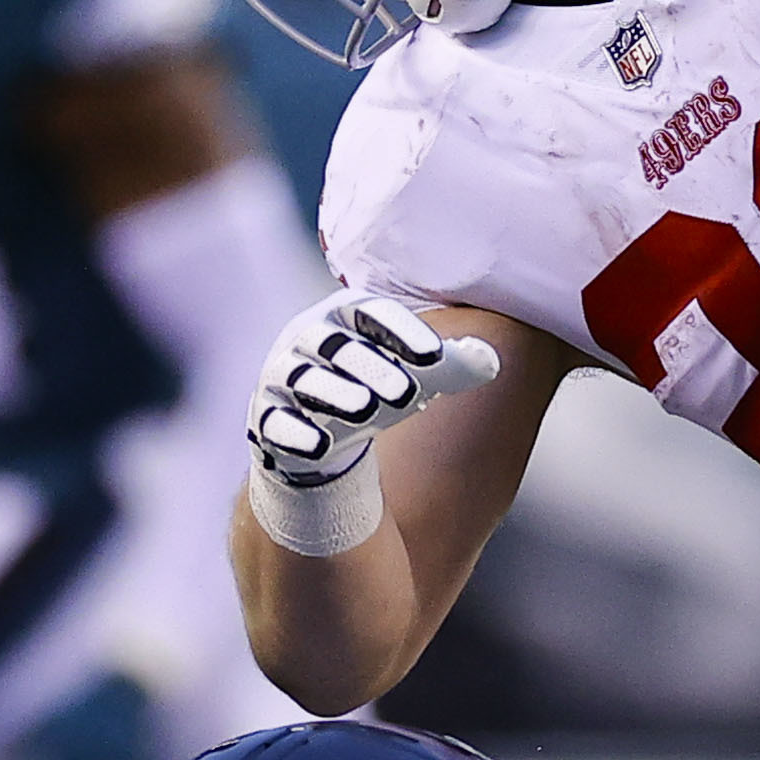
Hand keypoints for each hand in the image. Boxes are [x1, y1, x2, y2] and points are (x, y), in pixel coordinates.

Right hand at [248, 292, 500, 489]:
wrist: (321, 433)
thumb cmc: (375, 386)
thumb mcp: (415, 373)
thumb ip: (452, 366)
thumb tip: (490, 362)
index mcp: (344, 317)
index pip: (369, 312)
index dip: (400, 331)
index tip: (435, 357)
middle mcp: (307, 341)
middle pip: (335, 345)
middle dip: (371, 366)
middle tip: (409, 391)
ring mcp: (283, 380)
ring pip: (301, 379)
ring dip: (333, 393)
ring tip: (365, 409)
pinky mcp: (269, 421)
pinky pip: (275, 423)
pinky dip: (296, 433)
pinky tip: (320, 446)